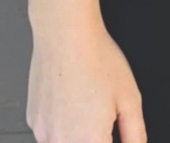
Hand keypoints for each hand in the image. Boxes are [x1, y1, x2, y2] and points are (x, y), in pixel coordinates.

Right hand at [27, 21, 145, 142]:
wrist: (66, 37)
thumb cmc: (97, 60)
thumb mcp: (130, 98)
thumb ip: (135, 133)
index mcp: (89, 141)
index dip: (109, 140)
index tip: (111, 132)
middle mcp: (63, 142)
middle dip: (96, 138)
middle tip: (101, 114)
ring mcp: (44, 134)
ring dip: (78, 135)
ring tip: (87, 105)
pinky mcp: (33, 122)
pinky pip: (50, 133)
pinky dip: (62, 125)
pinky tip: (71, 102)